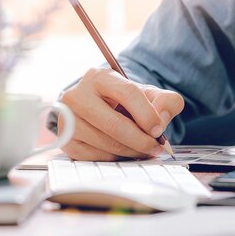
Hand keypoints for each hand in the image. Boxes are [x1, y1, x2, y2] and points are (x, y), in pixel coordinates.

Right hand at [58, 67, 183, 160]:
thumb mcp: (151, 95)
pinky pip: (98, 156)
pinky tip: (126, 152)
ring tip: (145, 150)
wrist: (102, 108)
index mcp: (100, 77)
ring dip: (132, 151)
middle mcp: (77, 95)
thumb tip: (161, 119)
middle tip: (156, 147)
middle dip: (141, 140)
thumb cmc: (127, 102)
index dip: (147, 115)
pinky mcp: (67, 141)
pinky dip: (117, 158)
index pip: (128, 94)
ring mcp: (68, 119)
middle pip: (115, 125)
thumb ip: (167, 102)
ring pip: (107, 143)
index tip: (159, 130)